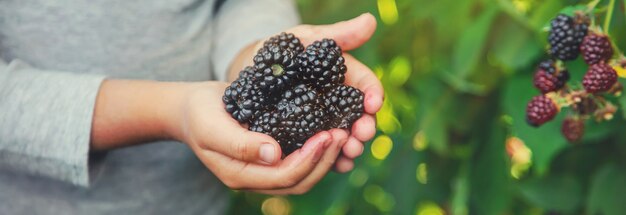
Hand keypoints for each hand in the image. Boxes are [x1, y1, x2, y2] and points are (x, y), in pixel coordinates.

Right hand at [175, 82, 349, 193]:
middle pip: (300, 180)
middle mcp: (256, 177)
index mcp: (241, 175)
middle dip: (324, 160)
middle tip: (342, 133)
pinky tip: (329, 130)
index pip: (284, 177)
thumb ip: (239, 143)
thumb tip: (274, 154)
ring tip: (341, 132)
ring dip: (325, 157)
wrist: (191, 108)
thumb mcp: (212, 125)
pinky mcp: (272, 155)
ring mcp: (264, 168)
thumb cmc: (198, 113)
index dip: (309, 159)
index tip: (327, 134)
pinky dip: (318, 150)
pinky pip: (300, 160)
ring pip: (303, 174)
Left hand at [228, 13, 382, 171]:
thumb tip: (370, 21)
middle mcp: (338, 102)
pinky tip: (337, 166)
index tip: (374, 103)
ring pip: (345, 136)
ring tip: (350, 152)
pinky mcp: (307, 137)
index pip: (366, 86)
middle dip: (365, 127)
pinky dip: (334, 160)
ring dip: (351, 146)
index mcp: (343, 77)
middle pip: (360, 116)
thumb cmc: (279, 50)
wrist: (248, 71)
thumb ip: (336, 35)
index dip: (374, 94)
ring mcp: (324, 121)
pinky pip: (325, 151)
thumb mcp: (304, 39)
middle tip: (362, 135)